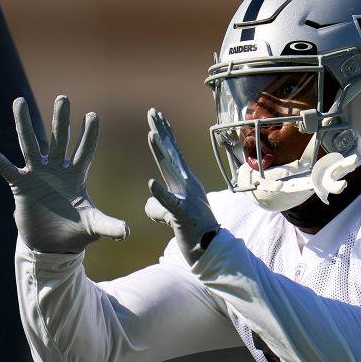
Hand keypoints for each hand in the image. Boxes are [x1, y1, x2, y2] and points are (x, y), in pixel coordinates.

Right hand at [0, 95, 127, 252]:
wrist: (52, 244)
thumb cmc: (76, 231)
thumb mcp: (94, 227)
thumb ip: (109, 226)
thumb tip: (127, 231)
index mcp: (77, 176)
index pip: (84, 151)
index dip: (88, 135)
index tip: (92, 115)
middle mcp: (57, 170)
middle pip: (58, 140)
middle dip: (61, 120)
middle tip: (63, 97)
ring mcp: (37, 175)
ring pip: (30, 144)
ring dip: (23, 124)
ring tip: (18, 101)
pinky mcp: (20, 186)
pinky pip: (5, 168)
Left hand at [145, 108, 219, 263]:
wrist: (210, 250)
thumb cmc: (191, 230)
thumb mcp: (170, 214)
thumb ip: (158, 203)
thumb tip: (150, 199)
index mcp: (184, 183)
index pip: (172, 153)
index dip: (164, 133)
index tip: (156, 115)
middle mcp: (187, 185)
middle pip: (171, 153)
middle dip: (161, 131)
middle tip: (152, 111)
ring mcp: (187, 198)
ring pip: (172, 170)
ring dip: (161, 152)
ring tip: (151, 136)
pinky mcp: (183, 215)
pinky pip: (170, 202)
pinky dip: (161, 194)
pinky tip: (151, 184)